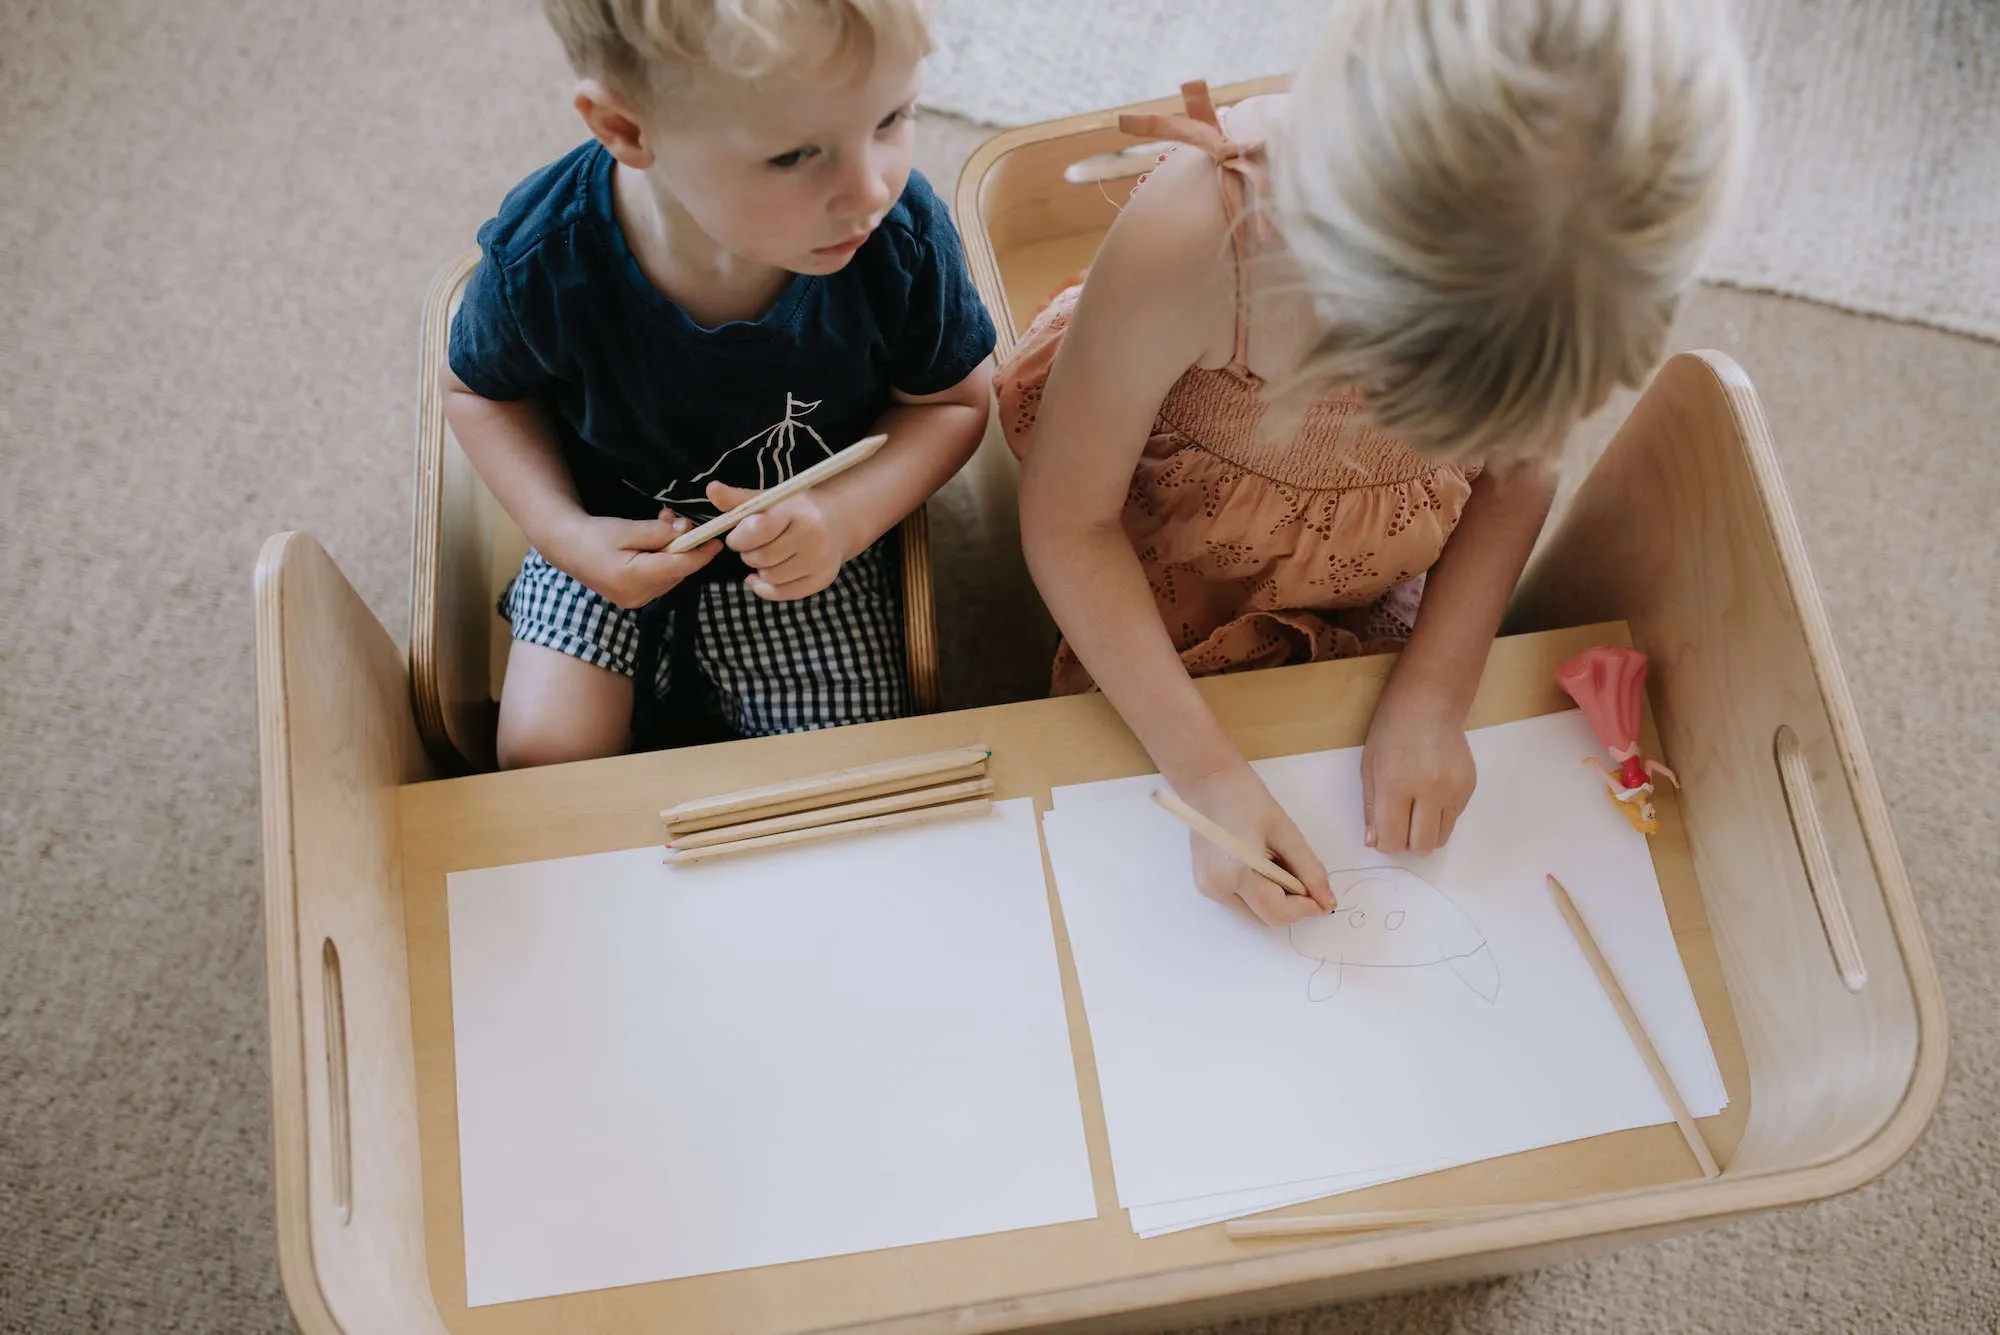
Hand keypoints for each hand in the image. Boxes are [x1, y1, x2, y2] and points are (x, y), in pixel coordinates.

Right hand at [542, 508, 721, 609]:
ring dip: (673, 554)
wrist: (567, 549)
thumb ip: (659, 532)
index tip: (717, 542)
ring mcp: (635, 601)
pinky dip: (663, 563)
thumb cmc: (594, 535)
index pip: (678, 567)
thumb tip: (687, 530)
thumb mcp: (627, 528)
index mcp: (632, 577)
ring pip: (670, 577)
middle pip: (676, 572)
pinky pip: (660, 581)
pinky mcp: (634, 600)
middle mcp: (636, 595)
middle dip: (684, 548)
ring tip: (663, 527)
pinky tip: (655, 546)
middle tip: (679, 521)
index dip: (700, 554)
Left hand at [708, 480, 853, 601]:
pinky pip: (781, 593)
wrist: (837, 521)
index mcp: (795, 510)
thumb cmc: (795, 509)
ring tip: (764, 557)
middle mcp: (812, 535)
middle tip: (752, 547)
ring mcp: (819, 559)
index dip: (739, 537)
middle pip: (761, 557)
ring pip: (770, 577)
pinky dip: (765, 588)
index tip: (738, 537)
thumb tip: (711, 490)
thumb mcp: (769, 499)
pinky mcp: (822, 579)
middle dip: (748, 554)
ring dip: (759, 570)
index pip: (758, 528)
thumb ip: (738, 499)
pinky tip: (762, 577)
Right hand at [1176, 767, 1335, 926]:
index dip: (1306, 909)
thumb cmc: (1247, 799)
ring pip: (1255, 913)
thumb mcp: (1286, 832)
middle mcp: (1218, 889)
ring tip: (1277, 864)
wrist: (1208, 782)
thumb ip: (1310, 870)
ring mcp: (1209, 890)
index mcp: (1236, 874)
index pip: (1278, 912)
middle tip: (1301, 875)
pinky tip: (1262, 865)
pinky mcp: (1206, 885)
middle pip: (1266, 918)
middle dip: (1291, 904)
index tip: (1323, 896)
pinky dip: (1260, 893)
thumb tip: (1327, 902)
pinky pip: (1243, 902)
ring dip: (1276, 899)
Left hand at [1360, 691, 1475, 854]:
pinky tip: (1432, 792)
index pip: (1394, 839)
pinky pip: (1454, 819)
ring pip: (1441, 838)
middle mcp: (1429, 790)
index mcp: (1397, 785)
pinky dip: (1440, 816)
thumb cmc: (1391, 733)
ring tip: (1416, 809)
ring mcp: (1454, 789)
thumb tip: (1374, 842)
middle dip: (1408, 843)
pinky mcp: (1469, 787)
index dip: (1386, 843)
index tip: (1384, 831)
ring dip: (1426, 833)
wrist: (1429, 705)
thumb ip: (1371, 809)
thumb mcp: (1369, 768)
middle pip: (1421, 846)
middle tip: (1401, 824)